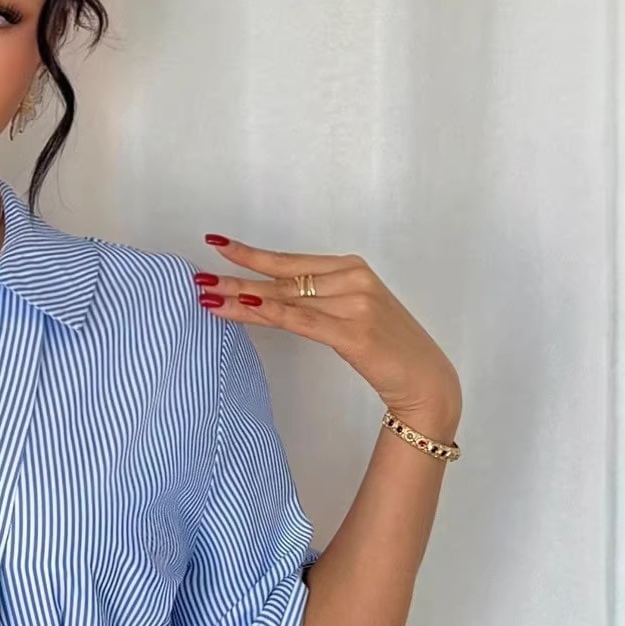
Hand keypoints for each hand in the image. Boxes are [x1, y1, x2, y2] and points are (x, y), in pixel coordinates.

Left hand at [195, 236, 459, 430]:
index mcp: (350, 268)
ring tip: (209, 298)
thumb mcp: (350, 315)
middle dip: (237, 277)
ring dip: (243, 299)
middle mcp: (352, 279)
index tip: (218, 245)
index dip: (251, 255)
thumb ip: (316, 302)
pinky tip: (243, 309)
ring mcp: (355, 304)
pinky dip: (271, 313)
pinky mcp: (353, 333)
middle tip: (199, 277)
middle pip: (281, 278)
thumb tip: (267, 298)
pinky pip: (302, 320)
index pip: (289, 261)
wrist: (425, 380)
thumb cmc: (387, 349)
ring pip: (285, 298)